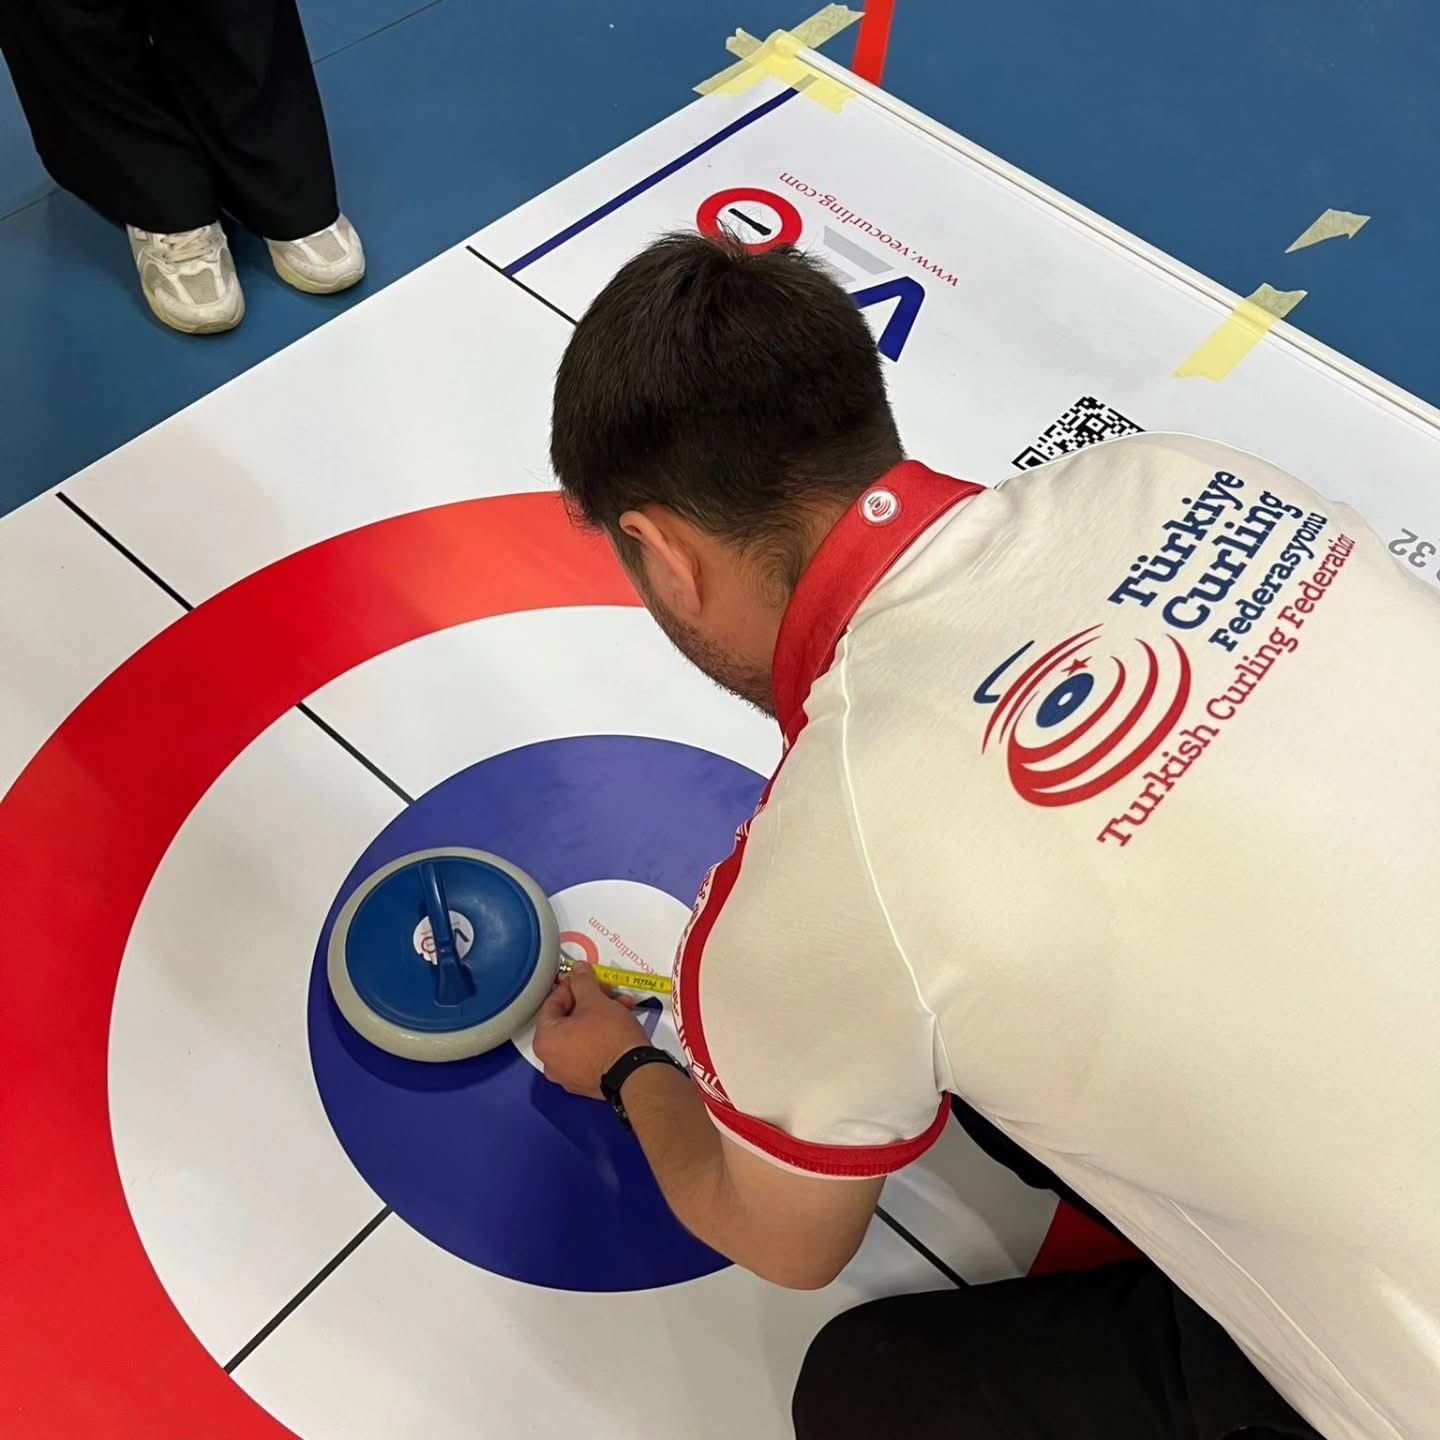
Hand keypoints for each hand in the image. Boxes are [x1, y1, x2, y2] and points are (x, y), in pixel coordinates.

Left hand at [533, 965, 649, 1098]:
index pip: (551, 1003)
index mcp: (544, 1041)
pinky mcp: (586, 1082)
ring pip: (580, 1035)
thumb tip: (578, 971)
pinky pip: (588, 1052)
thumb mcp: (595, 1001)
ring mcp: (568, 1075)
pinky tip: (619, 1026)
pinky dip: (600, 1037)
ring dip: (599, 1017)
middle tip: (605, 992)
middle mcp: (551, 1061)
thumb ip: (582, 982)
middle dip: (590, 1002)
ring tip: (621, 1007)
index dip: (570, 986)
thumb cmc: (610, 1037)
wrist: (634, 1073)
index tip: (584, 978)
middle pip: (567, 1020)